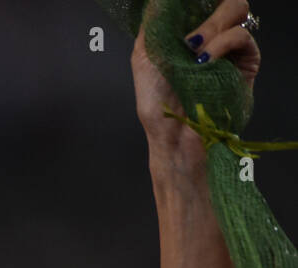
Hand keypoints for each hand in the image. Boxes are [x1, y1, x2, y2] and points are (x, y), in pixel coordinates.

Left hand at [132, 0, 259, 163]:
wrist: (172, 132)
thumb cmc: (156, 102)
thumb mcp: (144, 57)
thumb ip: (153, 26)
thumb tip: (159, 2)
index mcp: (189, 32)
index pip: (202, 2)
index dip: (197, 0)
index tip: (183, 6)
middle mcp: (212, 36)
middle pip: (224, 1)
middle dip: (206, 7)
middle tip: (188, 35)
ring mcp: (230, 48)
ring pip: (236, 10)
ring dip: (212, 25)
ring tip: (193, 50)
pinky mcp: (246, 61)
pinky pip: (242, 36)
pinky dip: (222, 42)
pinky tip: (204, 58)